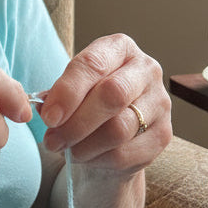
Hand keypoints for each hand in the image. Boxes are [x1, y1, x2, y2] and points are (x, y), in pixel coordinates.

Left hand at [38, 34, 171, 174]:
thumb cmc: (87, 102)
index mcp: (119, 47)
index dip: (68, 91)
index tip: (48, 116)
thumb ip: (57, 94)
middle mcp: (146, 69)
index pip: (93, 63)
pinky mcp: (164, 135)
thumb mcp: (70, 89)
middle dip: (76, 122)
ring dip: (83, 145)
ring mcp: (160, 102)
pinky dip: (98, 159)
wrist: (113, 134)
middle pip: (112, 95)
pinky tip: (86, 157)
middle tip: (52, 139)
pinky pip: (125, 153)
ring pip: (119, 128)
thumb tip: (43, 106)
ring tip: (64, 150)